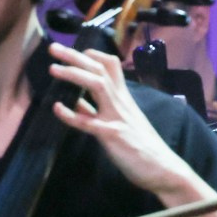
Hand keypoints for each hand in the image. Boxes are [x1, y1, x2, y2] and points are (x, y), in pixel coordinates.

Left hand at [49, 44, 205, 201]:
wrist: (164, 169)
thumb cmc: (143, 147)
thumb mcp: (123, 122)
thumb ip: (101, 110)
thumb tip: (78, 102)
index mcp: (124, 98)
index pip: (110, 66)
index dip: (92, 55)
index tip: (75, 51)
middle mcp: (120, 102)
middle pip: (99, 69)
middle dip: (75, 56)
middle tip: (53, 48)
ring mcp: (116, 117)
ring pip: (95, 85)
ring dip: (73, 74)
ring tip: (53, 68)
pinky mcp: (112, 135)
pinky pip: (88, 122)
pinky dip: (71, 115)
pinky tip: (57, 108)